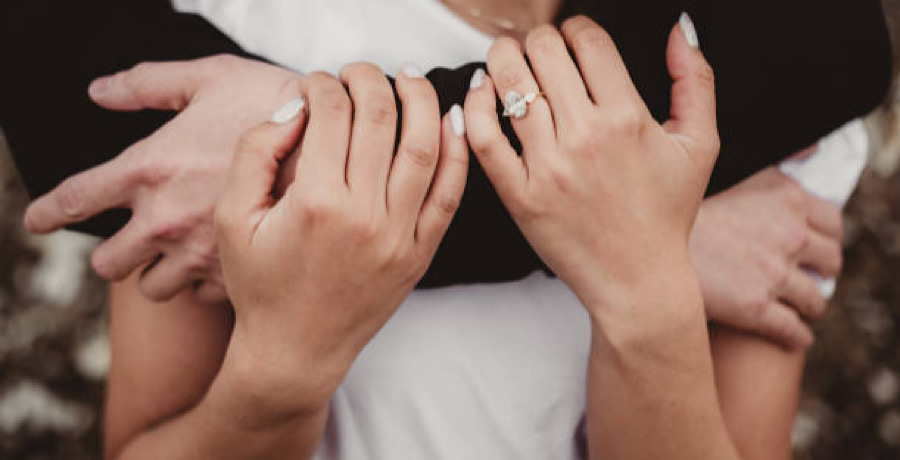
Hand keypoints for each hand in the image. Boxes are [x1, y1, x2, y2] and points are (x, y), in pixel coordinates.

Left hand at [23, 55, 304, 302]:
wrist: (336, 145)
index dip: (48, 212)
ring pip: (153, 289)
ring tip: (178, 257)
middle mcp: (165, 220)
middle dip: (114, 255)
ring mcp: (200, 253)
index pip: (74, 199)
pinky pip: (203, 295)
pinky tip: (221, 262)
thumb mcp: (208, 77)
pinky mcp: (236, 273)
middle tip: (131, 243)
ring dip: (158, 274)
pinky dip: (205, 282)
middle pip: (109, 264)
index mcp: (149, 170)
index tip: (37, 222)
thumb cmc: (272, 101)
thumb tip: (101, 92)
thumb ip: (148, 83)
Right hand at [214, 66, 467, 415]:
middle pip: (381, 118)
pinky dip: (458, 152)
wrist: (296, 350)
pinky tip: (452, 121)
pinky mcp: (421, 252)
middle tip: (357, 71)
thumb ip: (255, 153)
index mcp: (315, 202)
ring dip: (420, 101)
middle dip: (369, 79)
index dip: (323, 84)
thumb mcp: (233, 218)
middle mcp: (364, 215)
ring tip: (408, 78)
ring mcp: (400, 234)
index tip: (316, 83)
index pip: (332, 113)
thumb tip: (296, 108)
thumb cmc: (260, 285)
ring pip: (425, 146)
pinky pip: (451, 193)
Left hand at [464, 17, 718, 309]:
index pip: (588, 40)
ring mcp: (548, 167)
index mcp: (628, 118)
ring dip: (503, 59)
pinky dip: (476, 105)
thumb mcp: (700, 144)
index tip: (573, 38)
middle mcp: (585, 137)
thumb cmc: (666, 213)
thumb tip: (678, 28)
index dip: (576, 26)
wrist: (638, 278)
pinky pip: (483, 136)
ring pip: (509, 84)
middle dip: (539, 39)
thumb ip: (696, 80)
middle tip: (539, 50)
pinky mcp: (519, 194)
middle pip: (543, 52)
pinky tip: (482, 93)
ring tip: (506, 61)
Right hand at [690, 166, 842, 348]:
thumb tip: (812, 148)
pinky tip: (792, 335)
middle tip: (807, 275)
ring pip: (815, 299)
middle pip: (831, 260)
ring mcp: (775, 274)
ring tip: (798, 308)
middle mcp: (790, 236)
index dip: (824, 236)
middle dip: (821, 271)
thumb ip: (778, 161)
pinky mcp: (756, 308)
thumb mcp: (736, 167)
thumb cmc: (682, 201)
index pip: (832, 223)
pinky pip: (793, 330)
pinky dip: (796, 335)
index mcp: (787, 198)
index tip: (813, 246)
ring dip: (810, 305)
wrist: (644, 239)